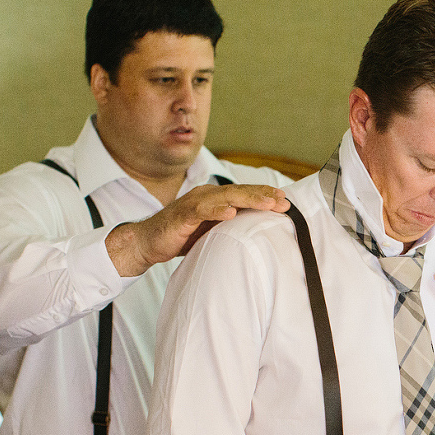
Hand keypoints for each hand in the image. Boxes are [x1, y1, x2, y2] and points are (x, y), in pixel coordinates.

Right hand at [107, 183, 288, 275]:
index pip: (244, 195)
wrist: (148, 243)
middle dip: (263, 195)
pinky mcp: (183, 214)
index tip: (286, 202)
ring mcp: (195, 202)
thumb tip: (256, 233)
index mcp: (215, 199)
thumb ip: (230, 227)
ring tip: (267, 203)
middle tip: (283, 201)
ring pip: (226, 197)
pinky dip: (217, 210)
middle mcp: (207, 196)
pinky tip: (231, 213)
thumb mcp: (211, 232)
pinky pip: (202, 210)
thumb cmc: (181, 237)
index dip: (265, 196)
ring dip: (248, 199)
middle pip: (240, 192)